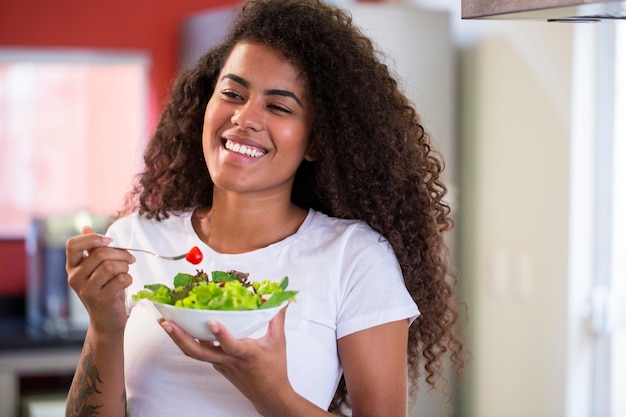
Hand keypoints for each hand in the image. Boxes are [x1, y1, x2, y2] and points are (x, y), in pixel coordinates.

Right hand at [66, 226, 135, 334]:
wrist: (107, 321)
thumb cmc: (104, 291)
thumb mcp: (96, 269)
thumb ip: (92, 250)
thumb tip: (86, 227)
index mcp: (72, 267)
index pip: (72, 245)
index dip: (92, 238)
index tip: (108, 241)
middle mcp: (75, 277)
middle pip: (100, 254)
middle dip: (121, 254)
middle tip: (130, 259)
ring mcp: (86, 289)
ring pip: (111, 266)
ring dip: (125, 267)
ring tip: (125, 272)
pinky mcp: (100, 299)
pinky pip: (121, 279)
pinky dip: (128, 278)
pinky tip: (126, 283)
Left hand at [159, 305, 296, 414]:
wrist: (268, 395)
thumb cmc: (274, 369)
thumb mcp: (278, 342)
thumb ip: (277, 318)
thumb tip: (281, 300)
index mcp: (245, 354)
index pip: (231, 346)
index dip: (221, 336)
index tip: (212, 322)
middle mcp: (228, 360)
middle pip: (199, 352)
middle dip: (180, 337)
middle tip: (167, 322)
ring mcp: (220, 364)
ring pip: (195, 353)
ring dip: (178, 338)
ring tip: (165, 323)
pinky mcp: (217, 365)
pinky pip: (201, 352)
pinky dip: (190, 340)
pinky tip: (182, 327)